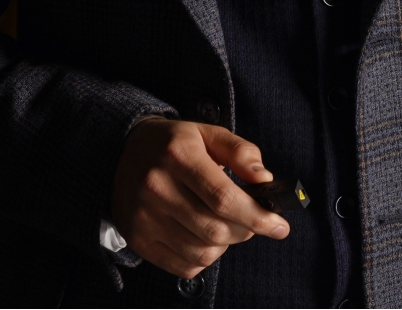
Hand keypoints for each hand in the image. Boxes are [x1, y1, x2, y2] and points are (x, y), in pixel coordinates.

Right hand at [110, 118, 287, 278]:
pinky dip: (206, 258)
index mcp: (177, 155)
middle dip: (246, 230)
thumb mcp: (207, 133)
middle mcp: (156, 188)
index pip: (223, 197)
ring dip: (227, 245)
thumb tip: (265, 180)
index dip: (257, 215)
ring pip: (202, 252)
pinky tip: (206, 236)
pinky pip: (184, 266)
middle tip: (254, 219)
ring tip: (228, 224)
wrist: (121, 153)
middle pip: (215, 229)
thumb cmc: (174, 143)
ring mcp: (144, 218)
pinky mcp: (138, 241)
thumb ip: (240, 152)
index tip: (280, 225)